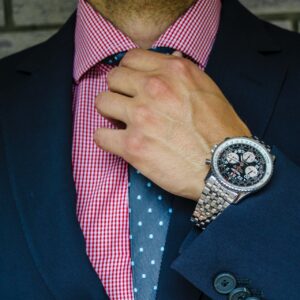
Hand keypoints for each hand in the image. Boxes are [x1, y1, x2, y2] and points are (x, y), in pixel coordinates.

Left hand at [94, 49, 250, 200]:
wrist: (225, 167)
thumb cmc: (221, 130)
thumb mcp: (208, 89)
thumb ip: (184, 72)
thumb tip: (171, 57)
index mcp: (172, 72)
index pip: (131, 58)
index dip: (129, 71)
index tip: (131, 84)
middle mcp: (154, 89)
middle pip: (114, 79)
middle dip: (118, 91)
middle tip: (127, 104)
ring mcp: (140, 117)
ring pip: (102, 103)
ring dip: (109, 112)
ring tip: (121, 122)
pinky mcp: (133, 146)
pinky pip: (100, 135)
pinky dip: (106, 138)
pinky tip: (117, 142)